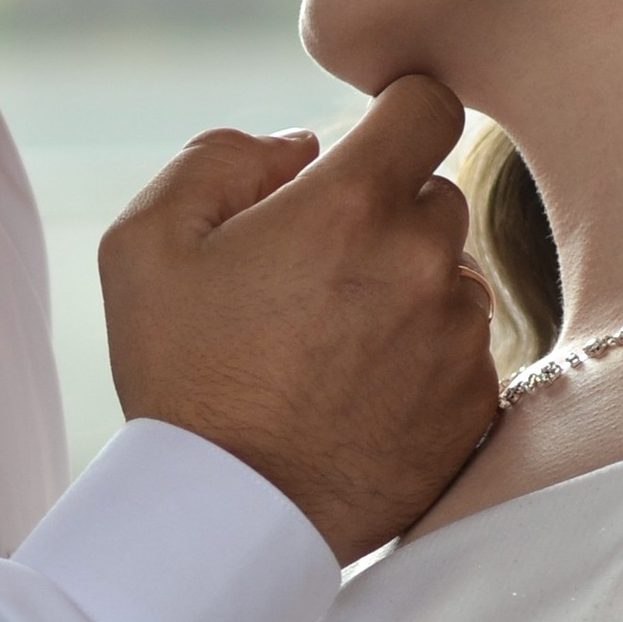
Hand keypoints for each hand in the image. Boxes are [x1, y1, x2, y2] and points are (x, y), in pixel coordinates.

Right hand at [100, 76, 496, 562]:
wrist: (226, 516)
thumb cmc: (179, 377)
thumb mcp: (146, 244)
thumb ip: (220, 158)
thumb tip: (300, 145)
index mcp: (349, 205)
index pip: (430, 106)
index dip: (398, 117)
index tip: (369, 149)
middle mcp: (422, 262)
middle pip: (437, 197)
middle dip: (385, 218)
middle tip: (316, 278)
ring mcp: (458, 338)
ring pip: (453, 278)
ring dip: (409, 292)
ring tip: (333, 348)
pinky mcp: (476, 406)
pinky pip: (465, 353)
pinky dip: (424, 362)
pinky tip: (360, 395)